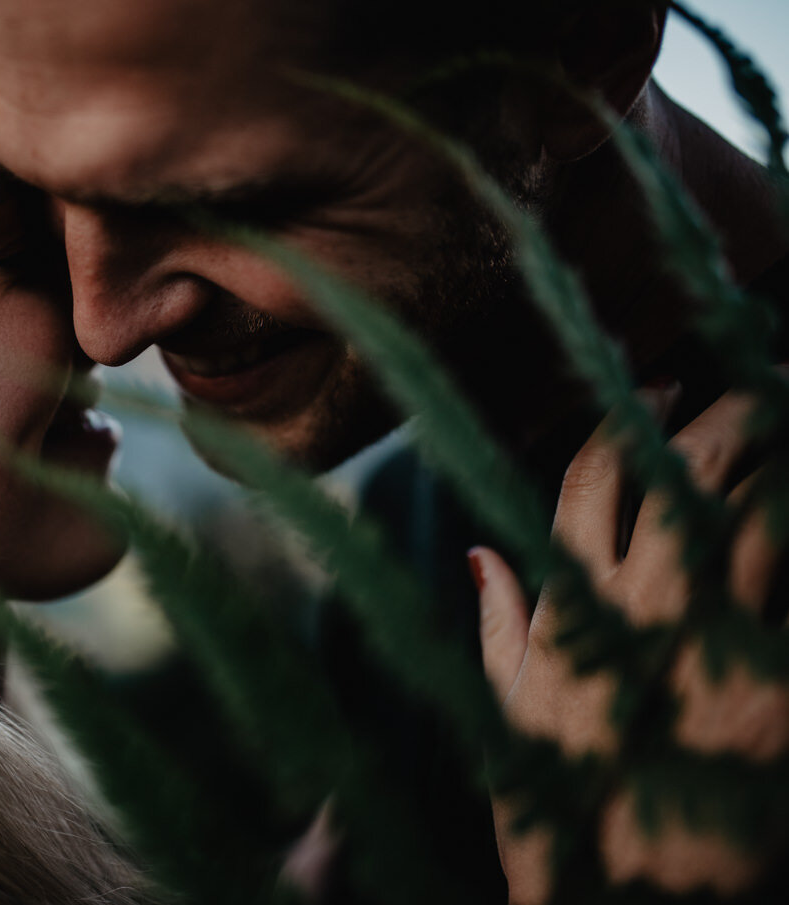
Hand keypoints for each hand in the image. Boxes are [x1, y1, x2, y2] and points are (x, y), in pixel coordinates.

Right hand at [470, 386, 788, 902]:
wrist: (619, 900)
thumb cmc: (558, 807)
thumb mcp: (510, 710)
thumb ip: (498, 623)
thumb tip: (481, 554)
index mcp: (568, 609)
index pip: (586, 481)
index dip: (624, 421)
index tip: (660, 386)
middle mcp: (634, 611)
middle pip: (678, 475)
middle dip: (721, 416)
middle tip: (755, 388)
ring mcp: (710, 648)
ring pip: (751, 516)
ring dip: (775, 463)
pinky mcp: (775, 694)